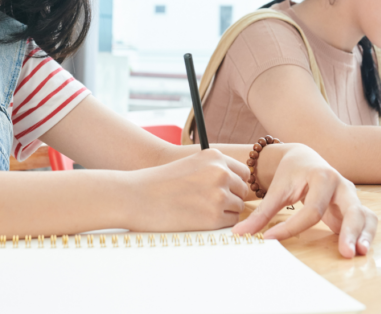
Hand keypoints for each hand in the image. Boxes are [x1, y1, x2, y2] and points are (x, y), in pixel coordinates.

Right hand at [126, 149, 250, 231]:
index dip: (235, 182)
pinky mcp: (213, 218)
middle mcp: (221, 173)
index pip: (244, 172)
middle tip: (208, 201)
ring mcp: (219, 196)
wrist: (137, 197)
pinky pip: (230, 222)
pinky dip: (218, 223)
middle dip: (231, 197)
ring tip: (199, 209)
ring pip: (238, 207)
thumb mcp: (191, 165)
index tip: (223, 189)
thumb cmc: (160, 183)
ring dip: (225, 211)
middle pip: (243, 190)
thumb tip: (238, 184)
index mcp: (215, 157)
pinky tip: (198, 218)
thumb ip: (214, 169)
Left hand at [232, 144, 376, 258]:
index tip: (273, 240)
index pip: (311, 210)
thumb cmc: (292, 173)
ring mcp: (352, 196)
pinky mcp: (355, 207)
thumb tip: (239, 234)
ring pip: (365, 216)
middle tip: (345, 253)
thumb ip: (262, 214)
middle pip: (350, 210)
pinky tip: (361, 251)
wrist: (305, 158)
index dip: (292, 227)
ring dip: (365, 235)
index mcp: (322, 177)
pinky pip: (367, 221)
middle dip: (349, 231)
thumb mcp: (277, 190)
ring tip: (360, 254)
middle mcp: (342, 186)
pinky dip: (367, 235)